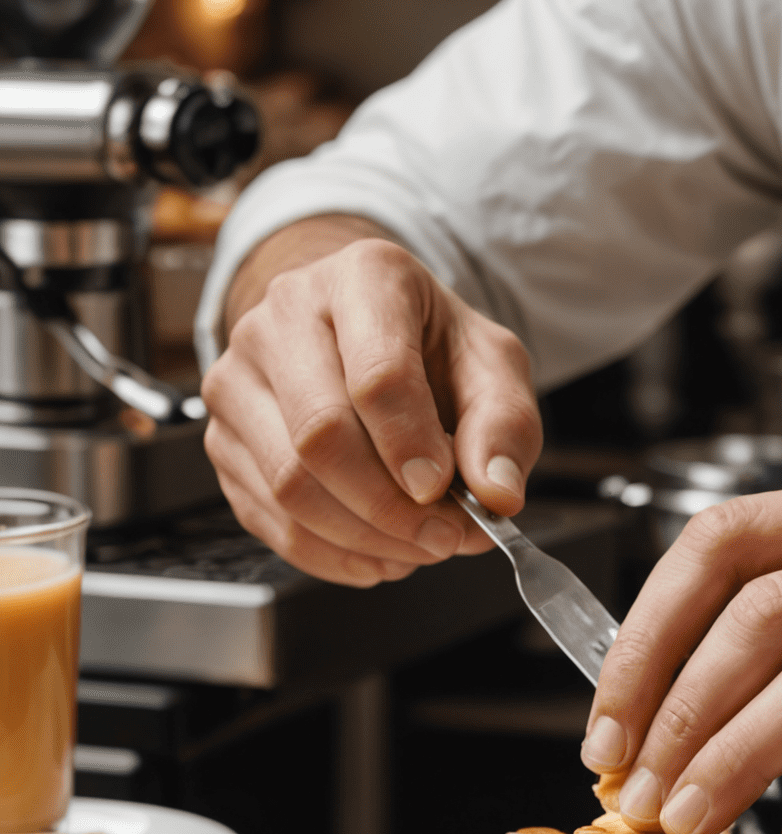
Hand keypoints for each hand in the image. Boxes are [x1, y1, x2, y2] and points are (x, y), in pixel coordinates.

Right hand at [202, 216, 541, 585]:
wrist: (366, 336)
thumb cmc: (431, 348)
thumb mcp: (493, 368)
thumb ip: (505, 427)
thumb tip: (497, 495)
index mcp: (364, 280)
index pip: (376, 375)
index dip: (411, 446)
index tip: (441, 490)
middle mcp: (283, 317)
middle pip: (321, 435)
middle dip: (390, 507)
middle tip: (444, 536)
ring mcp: (239, 377)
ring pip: (287, 484)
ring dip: (364, 537)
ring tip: (418, 546)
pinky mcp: (224, 437)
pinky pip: (269, 517)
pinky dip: (332, 553)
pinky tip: (379, 552)